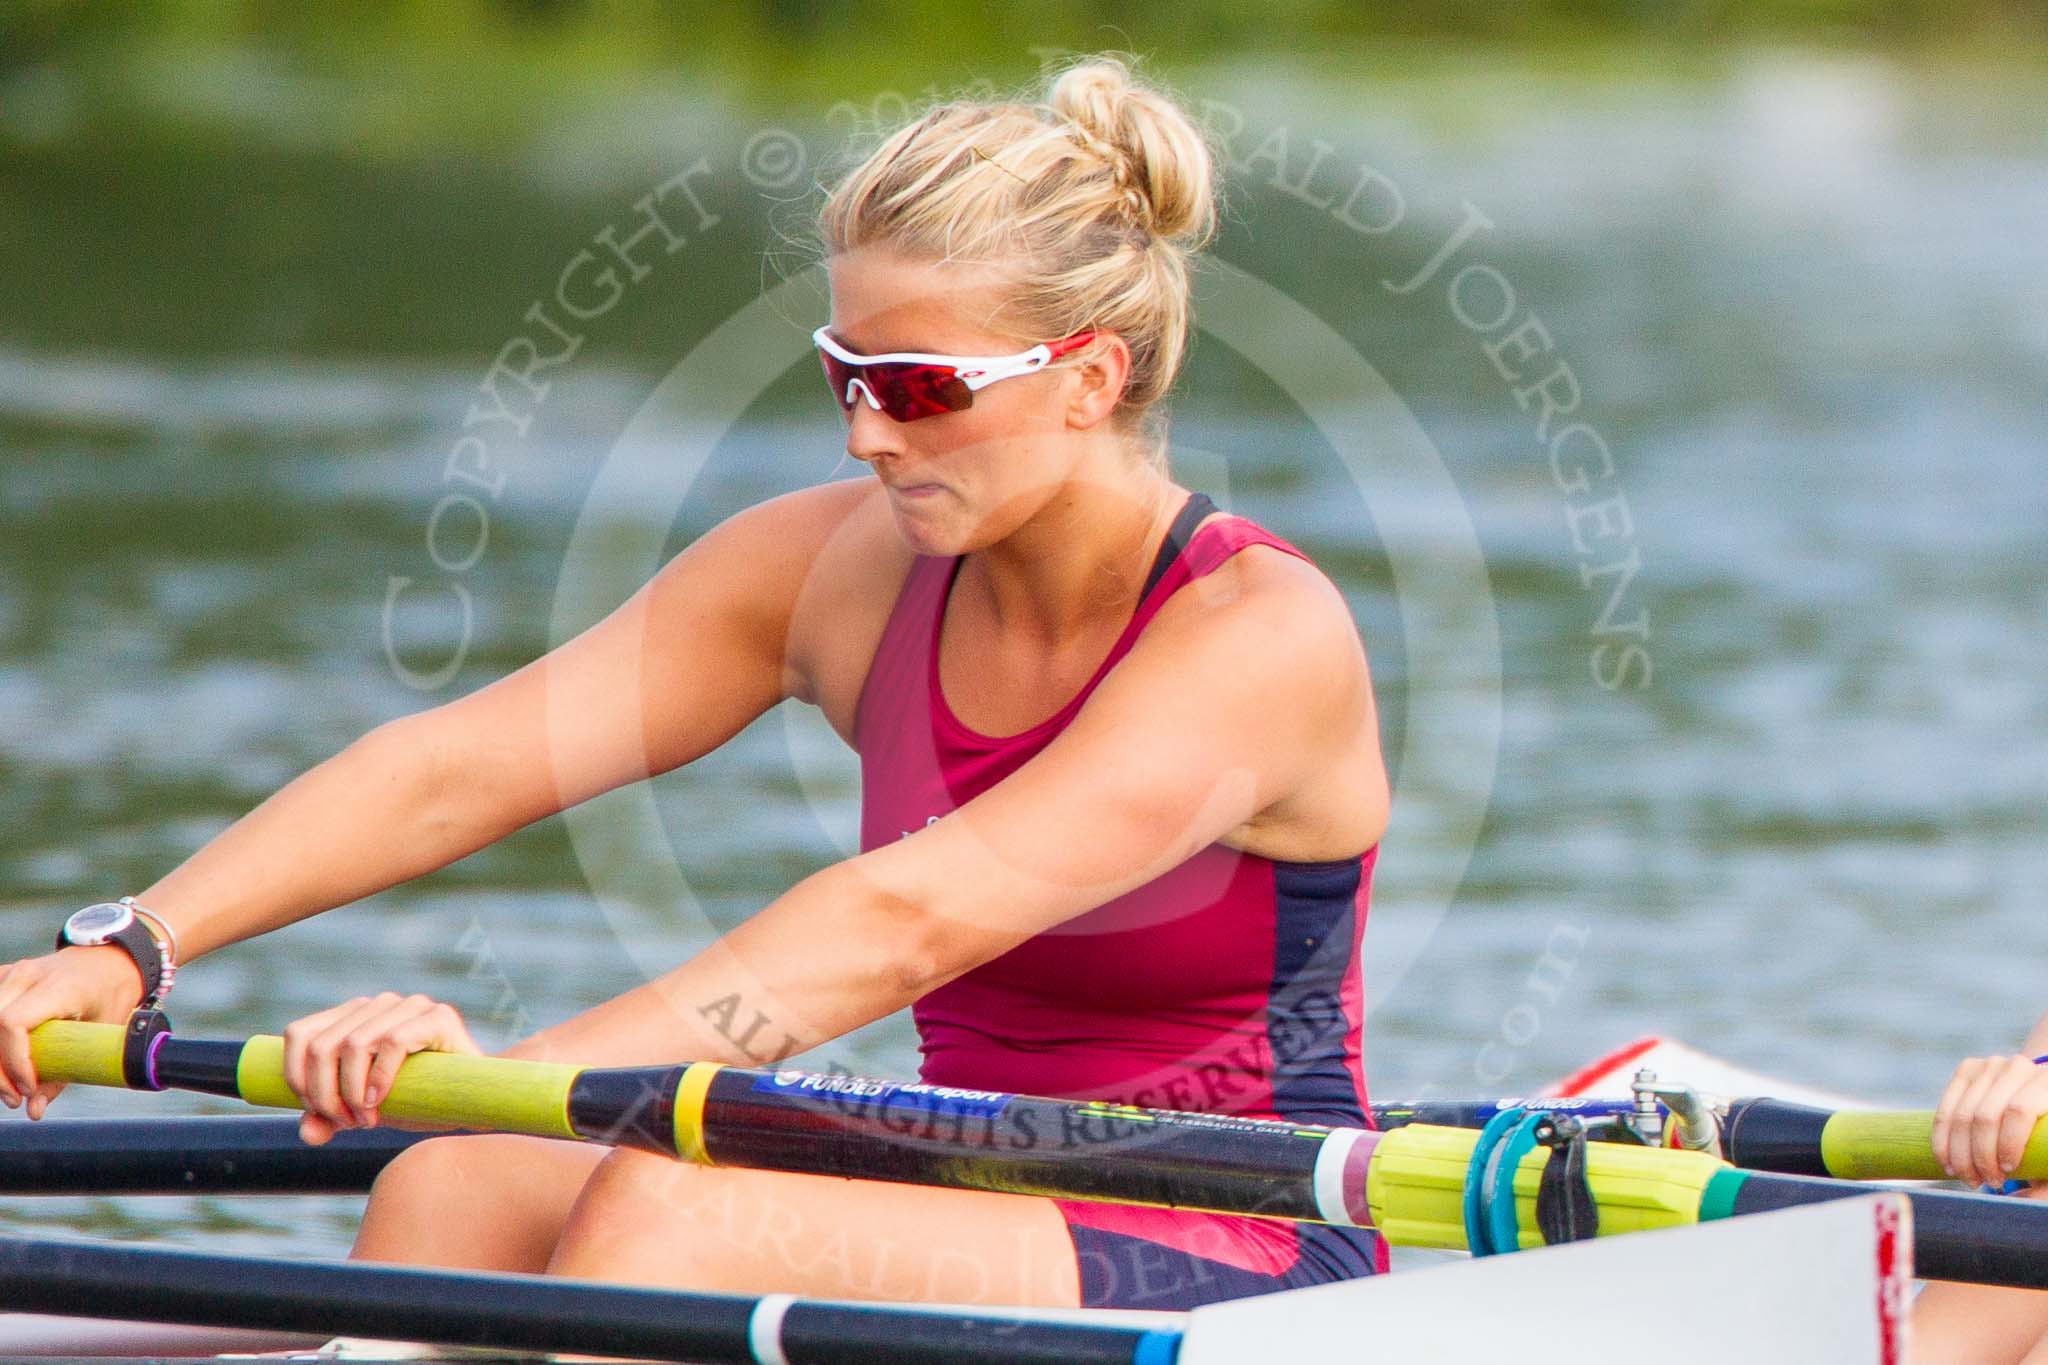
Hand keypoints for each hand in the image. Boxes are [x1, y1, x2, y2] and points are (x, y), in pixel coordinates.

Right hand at [0, 947, 148, 1117]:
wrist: (111, 959)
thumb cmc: (111, 993)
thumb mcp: (101, 1031)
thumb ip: (67, 1071)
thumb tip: (34, 1109)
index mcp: (59, 987)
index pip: (13, 1023)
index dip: (14, 1061)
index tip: (27, 1088)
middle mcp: (28, 976)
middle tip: (16, 1097)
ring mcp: (12, 973)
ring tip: (8, 1085)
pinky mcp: (3, 977)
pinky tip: (4, 1060)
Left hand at [280, 992, 478, 1145]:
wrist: (472, 1097)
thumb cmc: (415, 1098)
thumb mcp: (362, 1109)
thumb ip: (330, 1117)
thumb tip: (307, 1131)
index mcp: (353, 1016)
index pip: (300, 1034)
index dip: (296, 1076)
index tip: (316, 1110)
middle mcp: (378, 1004)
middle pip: (323, 1045)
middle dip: (325, 1094)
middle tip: (347, 1123)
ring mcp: (409, 1005)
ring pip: (354, 1044)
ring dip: (351, 1091)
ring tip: (367, 1121)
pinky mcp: (438, 1016)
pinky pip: (394, 1042)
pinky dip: (380, 1077)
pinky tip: (380, 1101)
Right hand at [1931, 1054, 2047, 1187]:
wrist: (2042, 1095)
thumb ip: (2045, 1186)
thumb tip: (2013, 1202)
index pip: (2019, 1111)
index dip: (2008, 1145)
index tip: (2007, 1172)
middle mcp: (2019, 1067)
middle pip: (1986, 1116)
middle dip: (1979, 1156)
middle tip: (1985, 1182)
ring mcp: (1990, 1065)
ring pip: (1961, 1116)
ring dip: (1959, 1154)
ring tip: (1968, 1178)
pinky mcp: (1967, 1069)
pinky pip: (1944, 1110)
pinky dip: (1941, 1141)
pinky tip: (1948, 1163)